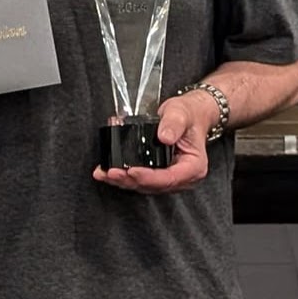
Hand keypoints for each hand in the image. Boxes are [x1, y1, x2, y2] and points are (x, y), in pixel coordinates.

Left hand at [93, 92, 217, 193]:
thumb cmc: (188, 115)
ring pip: (143, 185)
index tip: (132, 171)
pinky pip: (139, 178)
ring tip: (104, 173)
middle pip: (153, 185)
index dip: (149, 177)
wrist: (189, 115)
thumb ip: (174, 123)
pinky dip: (123, 176)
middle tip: (111, 173)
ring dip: (122, 181)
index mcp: (193, 167)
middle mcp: (182, 177)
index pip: (170, 178)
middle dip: (129, 180)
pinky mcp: (157, 174)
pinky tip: (107, 171)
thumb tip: (164, 136)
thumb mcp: (181, 113)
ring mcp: (169, 177)